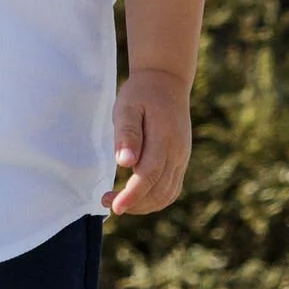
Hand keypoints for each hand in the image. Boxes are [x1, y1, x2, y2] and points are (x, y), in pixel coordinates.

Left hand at [105, 67, 191, 216]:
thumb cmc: (141, 94)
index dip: (132, 195)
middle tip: (106, 201)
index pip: (149, 175)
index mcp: (164, 138)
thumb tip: (125, 163)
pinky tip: (137, 197)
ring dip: (144, 205)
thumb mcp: (127, 107)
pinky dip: (155, 199)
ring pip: (167, 194)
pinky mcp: (181, 160)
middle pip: (159, 190)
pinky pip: (172, 188)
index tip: (113, 206)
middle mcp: (177, 152)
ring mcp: (182, 157)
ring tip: (119, 202)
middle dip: (134, 203)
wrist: (167, 82)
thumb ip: (127, 134)